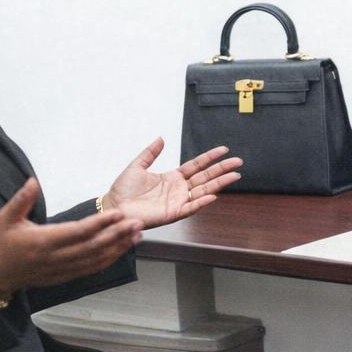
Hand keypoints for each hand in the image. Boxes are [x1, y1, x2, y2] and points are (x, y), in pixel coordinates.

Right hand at [0, 178, 141, 298]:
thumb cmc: (0, 243)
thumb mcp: (4, 218)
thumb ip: (21, 199)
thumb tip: (32, 180)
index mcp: (43, 241)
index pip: (78, 232)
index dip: (100, 223)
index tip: (118, 213)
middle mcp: (55, 258)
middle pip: (93, 247)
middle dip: (117, 235)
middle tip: (137, 223)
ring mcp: (61, 270)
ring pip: (95, 260)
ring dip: (118, 248)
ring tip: (137, 235)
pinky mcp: (64, 277)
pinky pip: (90, 269)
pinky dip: (108, 260)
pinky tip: (121, 250)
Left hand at [101, 137, 241, 229]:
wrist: (114, 206)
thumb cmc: (123, 189)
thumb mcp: (137, 165)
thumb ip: (150, 152)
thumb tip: (161, 138)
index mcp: (172, 177)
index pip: (196, 166)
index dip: (210, 158)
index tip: (224, 150)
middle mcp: (178, 189)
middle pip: (205, 177)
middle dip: (222, 169)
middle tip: (238, 162)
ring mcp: (177, 201)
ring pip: (203, 191)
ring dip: (219, 184)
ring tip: (235, 176)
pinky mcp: (173, 213)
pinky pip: (191, 207)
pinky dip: (201, 202)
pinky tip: (213, 195)